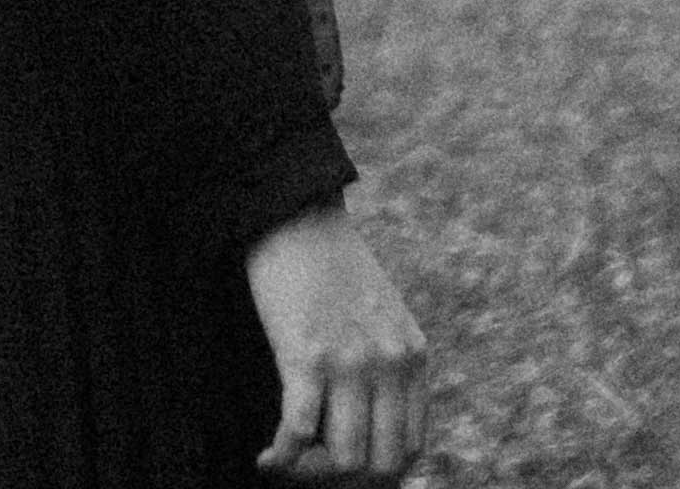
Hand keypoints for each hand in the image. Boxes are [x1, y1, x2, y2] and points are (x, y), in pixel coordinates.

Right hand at [241, 200, 427, 478]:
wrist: (297, 216)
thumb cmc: (332, 267)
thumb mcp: (383, 316)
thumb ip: (388, 365)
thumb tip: (372, 428)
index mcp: (413, 356)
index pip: (412, 448)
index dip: (378, 474)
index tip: (344, 472)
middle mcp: (390, 364)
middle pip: (383, 464)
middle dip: (345, 481)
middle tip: (313, 471)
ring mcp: (351, 362)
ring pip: (344, 460)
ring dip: (311, 474)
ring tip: (288, 463)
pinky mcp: (306, 356)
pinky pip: (299, 433)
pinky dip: (282, 457)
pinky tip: (267, 456)